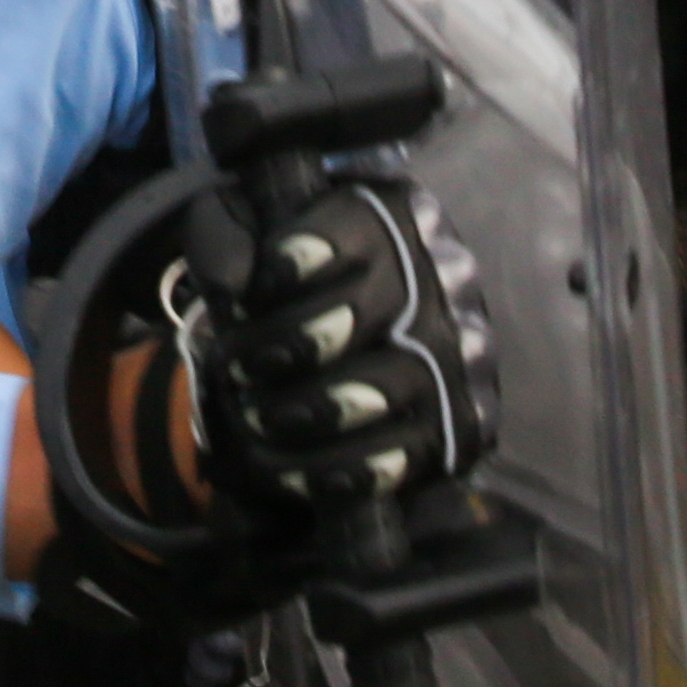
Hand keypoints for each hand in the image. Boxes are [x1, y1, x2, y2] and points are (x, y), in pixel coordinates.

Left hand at [182, 173, 489, 525]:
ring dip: (311, 410)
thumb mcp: (242, 240)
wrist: (318, 350)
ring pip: (391, 384)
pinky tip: (297, 469)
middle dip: (294, 344)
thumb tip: (232, 287)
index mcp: (392, 216)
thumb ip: (226, 244)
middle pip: (381, 305)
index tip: (251, 292)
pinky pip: (408, 455)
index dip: (302, 259)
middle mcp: (443, 278)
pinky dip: (342, 470)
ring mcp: (460, 355)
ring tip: (260, 417)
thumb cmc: (280, 283)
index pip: (361, 223)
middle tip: (242, 368)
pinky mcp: (460, 427)